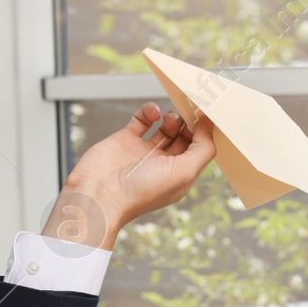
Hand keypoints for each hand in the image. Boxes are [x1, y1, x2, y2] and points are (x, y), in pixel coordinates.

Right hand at [42, 102, 215, 250]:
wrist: (98, 195)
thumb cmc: (140, 192)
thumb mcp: (183, 173)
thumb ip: (202, 149)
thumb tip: (209, 126)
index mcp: (179, 176)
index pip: (199, 150)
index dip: (204, 133)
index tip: (207, 116)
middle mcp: (163, 164)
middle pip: (184, 136)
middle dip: (188, 123)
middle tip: (190, 110)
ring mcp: (144, 151)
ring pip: (165, 126)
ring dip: (171, 117)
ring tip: (169, 118)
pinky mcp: (126, 139)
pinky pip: (142, 119)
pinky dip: (149, 111)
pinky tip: (152, 113)